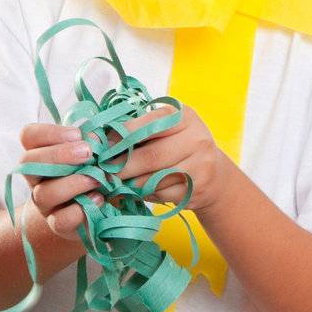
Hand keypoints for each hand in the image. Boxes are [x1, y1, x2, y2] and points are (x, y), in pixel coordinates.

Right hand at [17, 121, 102, 238]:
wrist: (98, 206)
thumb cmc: (96, 168)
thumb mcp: (96, 150)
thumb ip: (94, 141)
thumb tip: (96, 138)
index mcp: (43, 152)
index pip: (29, 136)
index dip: (49, 133)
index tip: (77, 134)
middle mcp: (37, 177)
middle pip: (28, 162)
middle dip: (59, 155)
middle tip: (88, 152)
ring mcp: (44, 203)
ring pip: (43, 193)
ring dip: (73, 183)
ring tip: (98, 178)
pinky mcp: (58, 224)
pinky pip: (59, 220)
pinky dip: (79, 210)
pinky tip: (99, 199)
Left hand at [100, 101, 230, 217]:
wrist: (214, 173)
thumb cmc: (178, 146)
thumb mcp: (164, 130)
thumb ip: (137, 131)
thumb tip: (97, 140)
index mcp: (184, 116)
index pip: (147, 125)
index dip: (121, 138)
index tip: (101, 149)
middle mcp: (197, 137)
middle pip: (150, 156)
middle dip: (122, 167)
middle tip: (102, 174)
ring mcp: (201, 164)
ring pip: (154, 178)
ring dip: (130, 184)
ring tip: (116, 184)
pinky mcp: (198, 188)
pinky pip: (162, 194)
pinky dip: (145, 195)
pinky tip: (139, 191)